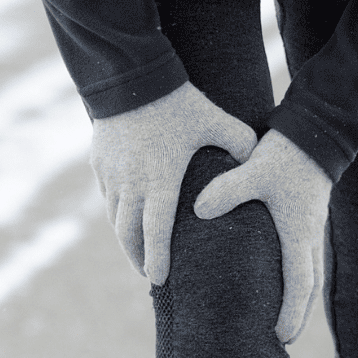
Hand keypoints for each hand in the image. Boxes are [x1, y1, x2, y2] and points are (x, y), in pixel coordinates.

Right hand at [89, 82, 257, 284]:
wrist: (131, 77)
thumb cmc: (177, 102)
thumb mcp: (214, 120)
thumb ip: (239, 142)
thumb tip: (258, 160)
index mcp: (160, 180)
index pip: (156, 231)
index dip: (157, 259)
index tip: (160, 280)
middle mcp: (131, 183)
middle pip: (129, 234)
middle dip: (139, 258)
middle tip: (151, 275)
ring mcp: (111, 174)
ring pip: (115, 218)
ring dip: (126, 239)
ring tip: (139, 253)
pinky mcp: (99, 163)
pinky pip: (106, 197)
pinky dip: (116, 214)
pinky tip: (126, 218)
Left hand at [193, 129, 332, 343]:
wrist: (315, 133)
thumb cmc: (285, 154)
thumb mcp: (254, 169)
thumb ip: (228, 189)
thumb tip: (198, 209)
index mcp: (297, 231)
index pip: (300, 282)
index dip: (292, 311)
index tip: (281, 335)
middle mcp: (308, 235)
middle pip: (311, 287)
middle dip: (299, 315)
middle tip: (283, 340)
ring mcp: (310, 228)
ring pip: (311, 273)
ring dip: (300, 300)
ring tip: (285, 320)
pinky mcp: (306, 219)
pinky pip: (305, 257)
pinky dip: (297, 278)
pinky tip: (281, 281)